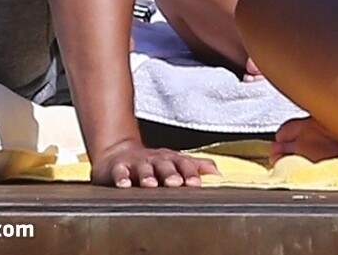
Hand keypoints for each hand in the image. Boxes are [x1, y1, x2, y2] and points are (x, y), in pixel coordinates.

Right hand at [91, 138, 215, 187]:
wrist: (120, 153)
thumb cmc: (154, 162)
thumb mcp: (176, 162)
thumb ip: (197, 167)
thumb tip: (218, 174)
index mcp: (171, 159)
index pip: (184, 164)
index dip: (190, 173)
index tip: (196, 184)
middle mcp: (156, 160)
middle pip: (165, 166)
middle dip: (170, 174)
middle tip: (175, 183)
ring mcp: (137, 163)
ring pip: (143, 168)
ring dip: (147, 176)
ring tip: (150, 184)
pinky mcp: (119, 167)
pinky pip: (120, 172)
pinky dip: (122, 178)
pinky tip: (124, 185)